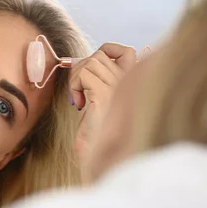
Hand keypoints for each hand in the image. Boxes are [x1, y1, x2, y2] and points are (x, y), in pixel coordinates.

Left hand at [70, 42, 137, 162]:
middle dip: (81, 69)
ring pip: (90, 62)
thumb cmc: (97, 132)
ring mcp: (119, 88)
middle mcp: (129, 83)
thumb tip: (80, 61)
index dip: (107, 52)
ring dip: (76, 79)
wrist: (98, 155)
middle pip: (100, 55)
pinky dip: (74, 86)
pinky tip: (79, 104)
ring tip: (79, 98)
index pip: (126, 51)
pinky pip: (84, 74)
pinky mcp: (104, 95)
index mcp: (132, 83)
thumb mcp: (99, 101)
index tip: (91, 71)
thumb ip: (96, 81)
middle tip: (78, 91)